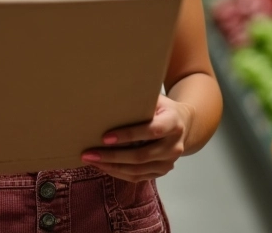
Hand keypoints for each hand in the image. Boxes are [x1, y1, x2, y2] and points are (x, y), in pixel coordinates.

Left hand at [80, 95, 194, 181]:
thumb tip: (109, 95)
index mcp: (173, 123)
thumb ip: (139, 99)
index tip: (105, 137)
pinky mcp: (163, 171)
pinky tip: (104, 166)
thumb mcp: (155, 98)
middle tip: (89, 153)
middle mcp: (174, 145)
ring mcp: (169, 161)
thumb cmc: (162, 107)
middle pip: (141, 156)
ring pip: (138, 170)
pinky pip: (139, 177)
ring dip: (112, 167)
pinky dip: (119, 173)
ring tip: (91, 161)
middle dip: (112, 156)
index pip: (150, 131)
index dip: (128, 135)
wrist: (183, 124)